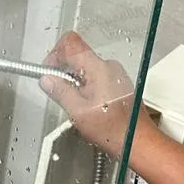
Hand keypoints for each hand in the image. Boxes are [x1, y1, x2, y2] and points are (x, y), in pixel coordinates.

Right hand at [40, 32, 153, 160]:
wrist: (136, 140)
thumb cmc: (114, 130)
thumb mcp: (78, 112)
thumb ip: (60, 92)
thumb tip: (47, 80)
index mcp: (98, 68)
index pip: (71, 43)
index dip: (55, 54)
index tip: (49, 71)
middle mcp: (109, 67)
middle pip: (78, 56)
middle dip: (65, 73)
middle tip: (61, 92)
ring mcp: (116, 75)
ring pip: (86, 68)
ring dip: (76, 83)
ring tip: (78, 104)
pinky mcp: (118, 84)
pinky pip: (97, 78)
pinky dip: (88, 88)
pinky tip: (90, 107)